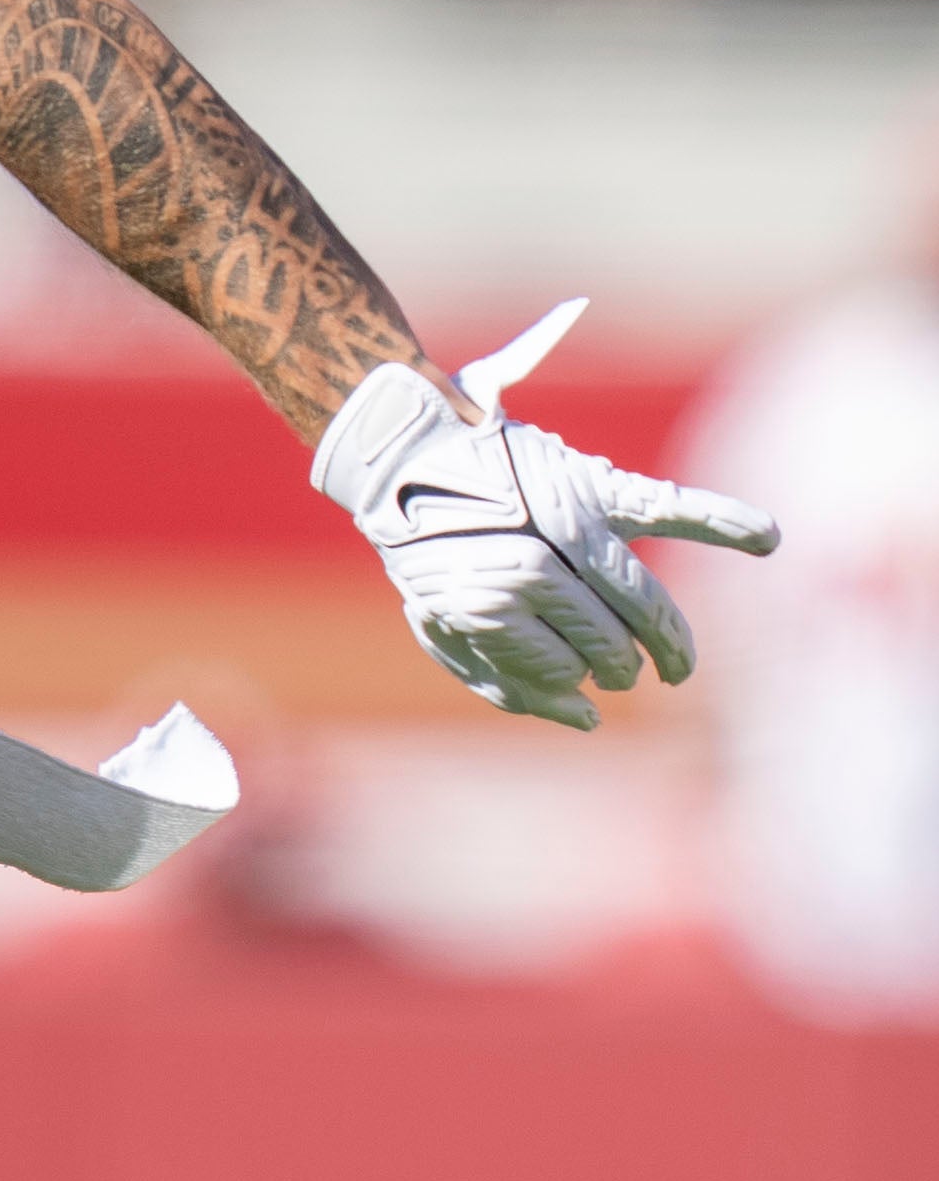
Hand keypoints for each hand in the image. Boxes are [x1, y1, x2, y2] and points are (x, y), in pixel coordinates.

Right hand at [313, 300, 779, 729]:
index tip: (681, 670)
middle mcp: (535, 562)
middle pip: (608, 643)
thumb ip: (685, 508)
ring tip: (594, 678)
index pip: (645, 605)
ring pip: (565, 669)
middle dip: (630, 665)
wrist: (405, 466)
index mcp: (578, 523)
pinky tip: (575, 714)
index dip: (672, 645)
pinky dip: (545, 704)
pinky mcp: (452, 620)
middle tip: (641, 673)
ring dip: (586, 680)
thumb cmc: (511, 469)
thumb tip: (775, 537)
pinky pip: (510, 681)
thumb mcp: (598, 480)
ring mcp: (490, 595)